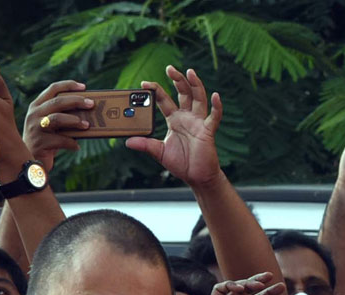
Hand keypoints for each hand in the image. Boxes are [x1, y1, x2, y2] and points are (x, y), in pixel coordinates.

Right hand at [23, 80, 92, 171]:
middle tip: (91, 104)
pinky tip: (77, 147)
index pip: (53, 89)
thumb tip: (87, 111)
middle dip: (76, 101)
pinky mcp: (39, 142)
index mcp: (37, 105)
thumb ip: (63, 115)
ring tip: (86, 125)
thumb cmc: (47, 141)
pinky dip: (71, 143)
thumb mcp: (52, 125)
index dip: (68, 85)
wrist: (31, 161)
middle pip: (57, 101)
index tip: (84, 87)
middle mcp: (34, 114)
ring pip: (57, 119)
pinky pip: (59, 140)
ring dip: (74, 121)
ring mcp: (35, 128)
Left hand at [126, 67, 222, 189]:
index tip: (145, 83)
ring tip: (190, 72)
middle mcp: (187, 117)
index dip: (156, 90)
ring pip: (198, 98)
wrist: (196, 177)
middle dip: (177, 80)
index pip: (164, 100)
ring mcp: (198, 122)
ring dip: (195, 85)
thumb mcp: (159, 153)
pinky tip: (215, 96)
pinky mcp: (208, 131)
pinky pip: (214, 117)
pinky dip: (216, 106)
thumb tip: (128, 141)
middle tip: (169, 68)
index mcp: (174, 120)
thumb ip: (145, 145)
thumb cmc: (181, 163)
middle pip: (183, 93)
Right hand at [179, 273, 286, 294]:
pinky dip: (228, 285)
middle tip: (269, 276)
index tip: (281, 287)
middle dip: (258, 280)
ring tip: (257, 285)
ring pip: (235, 288)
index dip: (269, 293)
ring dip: (246, 282)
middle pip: (248, 290)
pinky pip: (219, 290)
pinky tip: (239, 289)